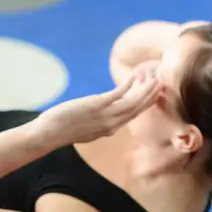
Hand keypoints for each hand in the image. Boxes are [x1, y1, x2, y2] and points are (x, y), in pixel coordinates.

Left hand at [31, 65, 161, 148]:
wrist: (50, 134)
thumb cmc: (63, 130)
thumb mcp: (85, 129)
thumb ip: (97, 122)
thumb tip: (100, 114)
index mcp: (109, 129)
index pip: (132, 116)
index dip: (144, 105)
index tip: (154, 96)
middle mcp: (111, 125)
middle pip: (136, 110)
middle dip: (150, 97)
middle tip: (161, 84)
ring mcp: (105, 116)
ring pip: (132, 103)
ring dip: (144, 91)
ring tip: (154, 80)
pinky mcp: (96, 106)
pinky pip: (118, 95)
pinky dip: (128, 86)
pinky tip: (134, 78)